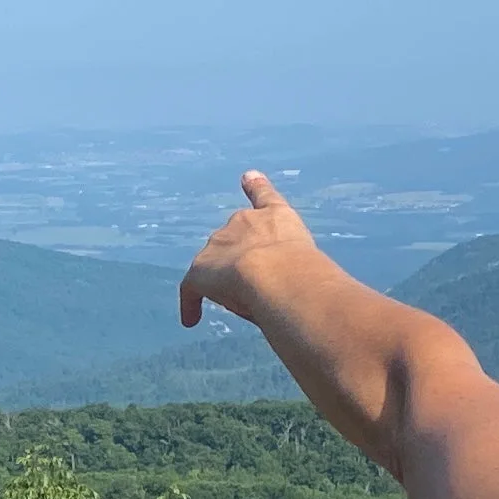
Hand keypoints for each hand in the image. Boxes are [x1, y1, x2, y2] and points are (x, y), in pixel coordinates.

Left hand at [179, 173, 321, 327]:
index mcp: (276, 216)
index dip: (256, 187)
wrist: (278, 272)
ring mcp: (219, 243)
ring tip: (243, 301)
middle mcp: (243, 221)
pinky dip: (191, 303)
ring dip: (225, 281)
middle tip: (258, 284)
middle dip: (241, 257)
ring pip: (217, 263)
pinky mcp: (200, 270)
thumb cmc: (306, 273)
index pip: (264, 196)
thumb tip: (292, 292)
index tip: (248, 177)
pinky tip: (191, 321)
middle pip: (235, 238)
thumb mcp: (308, 262)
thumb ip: (297, 268)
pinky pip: (191, 287)